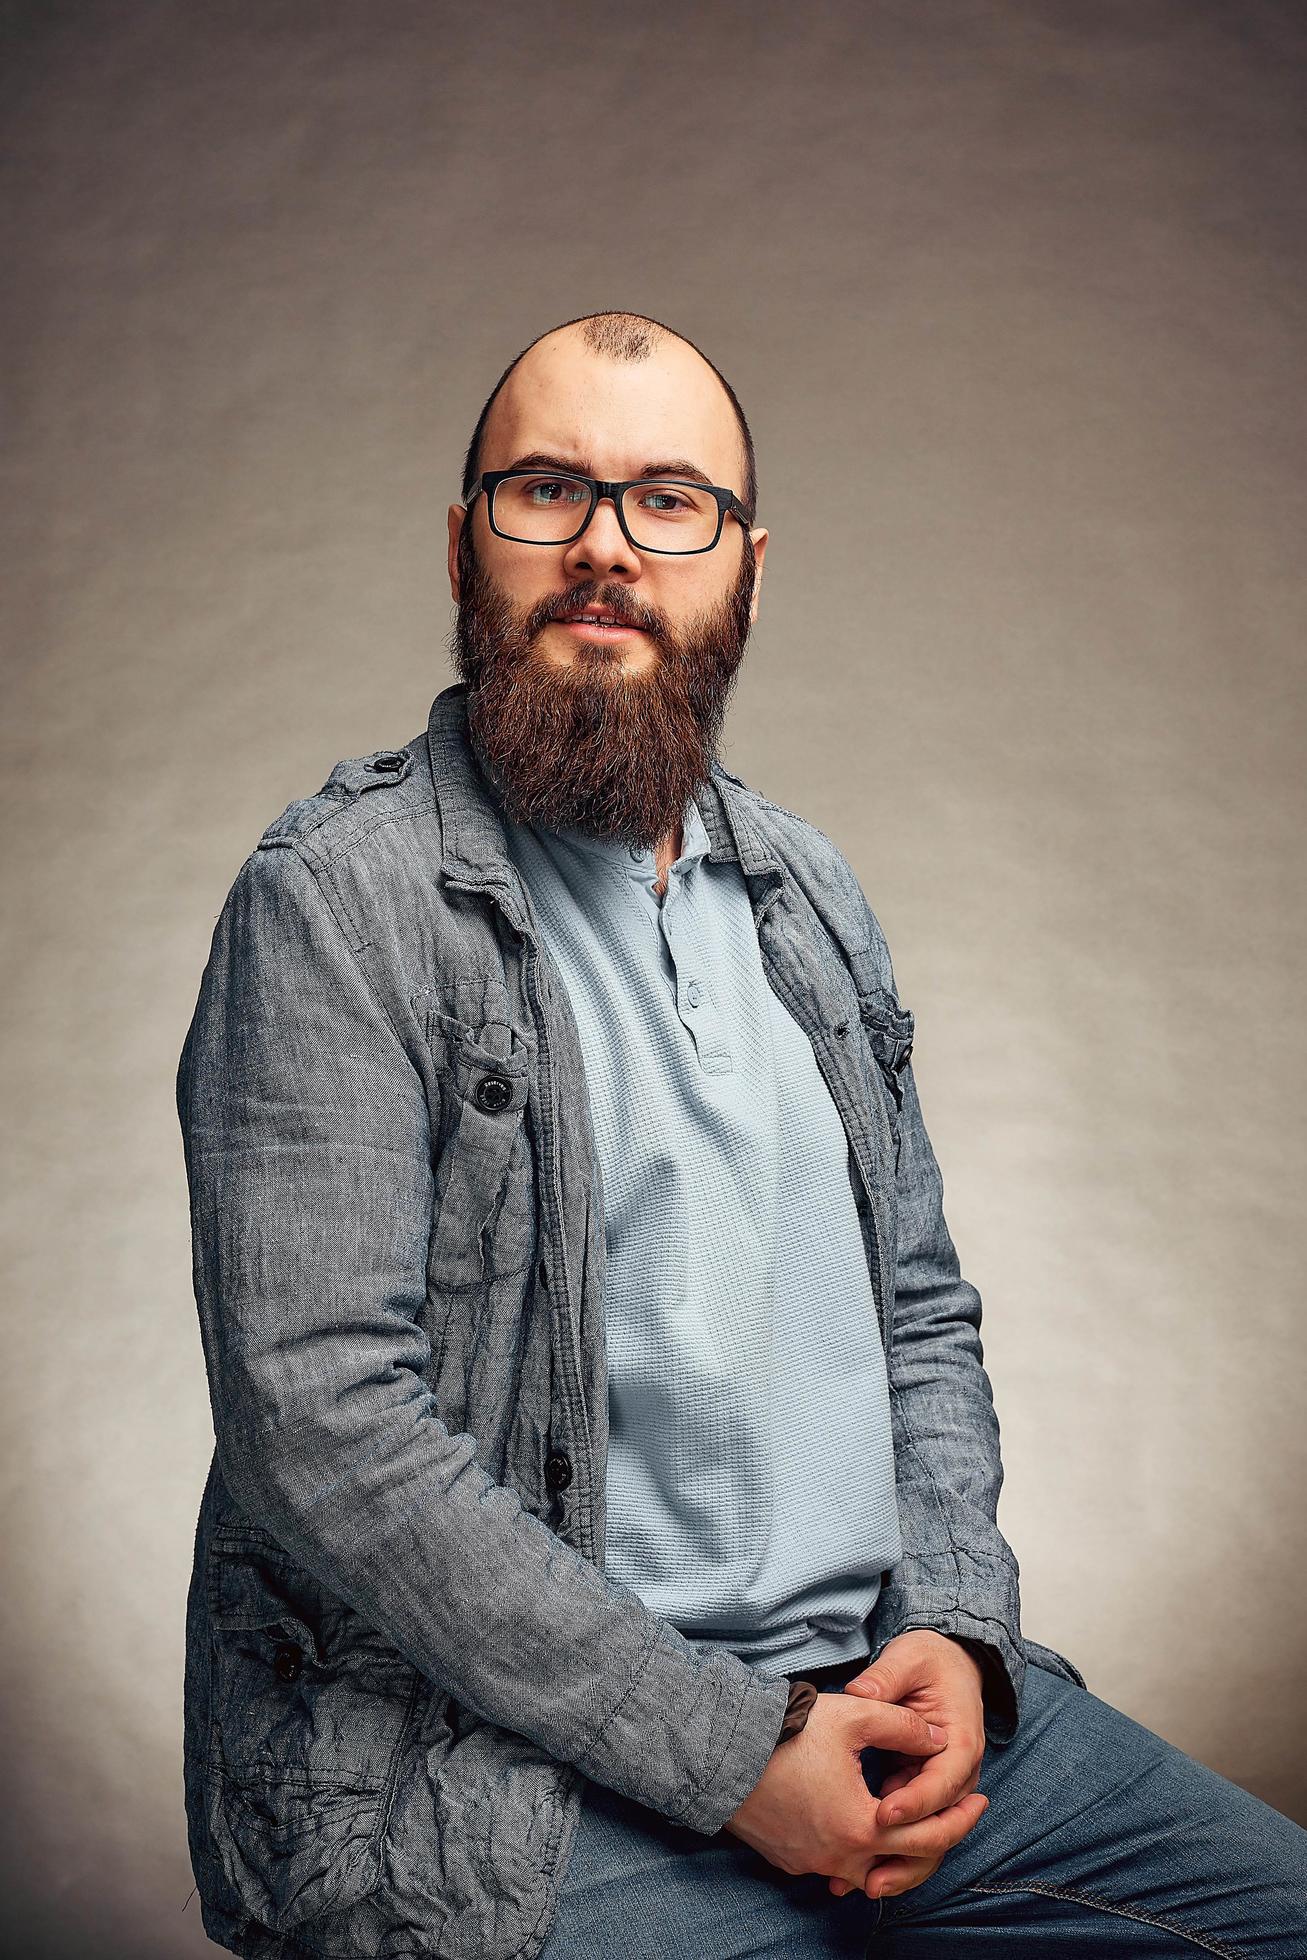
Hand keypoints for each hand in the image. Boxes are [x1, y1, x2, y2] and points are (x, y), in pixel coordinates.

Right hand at [723, 1688, 965, 1891]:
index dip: (961, 1817)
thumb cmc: (788, 1733)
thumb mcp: (855, 1716)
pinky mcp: (789, 1859)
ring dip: (897, 1850)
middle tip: (961, 1813)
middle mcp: (840, 1857)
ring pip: (870, 1870)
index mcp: (864, 1827)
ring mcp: (812, 1863)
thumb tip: (937, 1736)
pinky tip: (862, 1823)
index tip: (980, 1799)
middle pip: (905, 1862)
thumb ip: (903, 1726)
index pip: (930, 1837)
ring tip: (914, 1824)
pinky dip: (857, 1850)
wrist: (721, 1752)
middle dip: (940, 1836)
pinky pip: (835, 1864)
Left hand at [828, 1629, 988, 1901]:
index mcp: (960, 1741)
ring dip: (899, 1863)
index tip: (882, 1813)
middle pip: (940, 1824)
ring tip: (863, 1884)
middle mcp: (957, 1772)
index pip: (942, 1781)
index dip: (914, 1801)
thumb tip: (862, 1693)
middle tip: (871, 1872)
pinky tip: (857, 1870)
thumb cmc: (929, 1660)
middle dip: (907, 1851)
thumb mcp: (909, 1658)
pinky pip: (912, 1828)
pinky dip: (890, 1850)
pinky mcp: (922, 1792)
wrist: (948, 1664)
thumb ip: (887, 1677)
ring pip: (928, 1836)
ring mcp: (941, 1787)